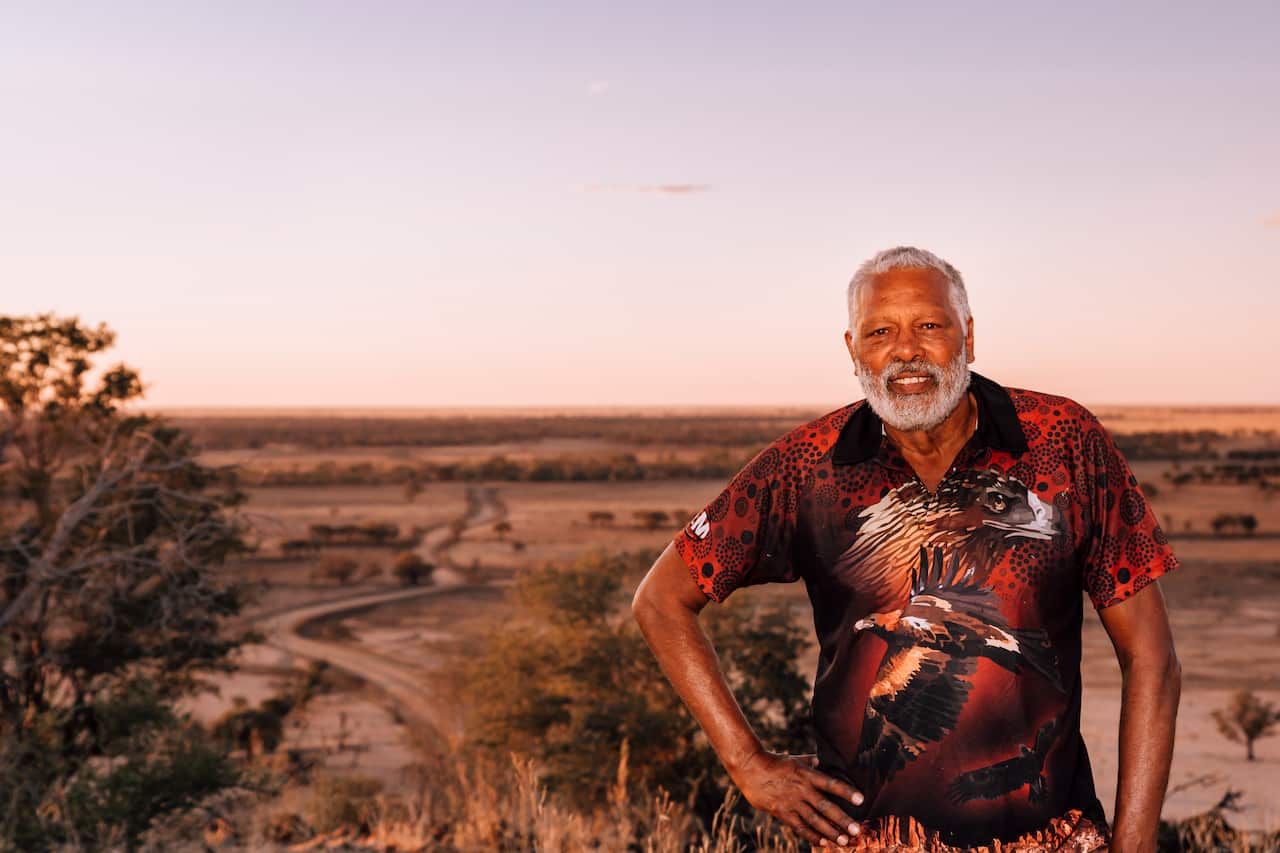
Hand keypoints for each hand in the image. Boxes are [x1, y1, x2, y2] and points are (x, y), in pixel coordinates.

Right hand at [731, 751, 864, 846]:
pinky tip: (822, 842)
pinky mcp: (782, 812)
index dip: (846, 791)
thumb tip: (822, 761)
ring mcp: (791, 802)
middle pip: (825, 806)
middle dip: (842, 819)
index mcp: (807, 774)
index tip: (860, 799)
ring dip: (830, 831)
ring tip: (843, 841)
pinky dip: (811, 836)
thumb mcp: (795, 759)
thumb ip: (810, 762)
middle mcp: (801, 789)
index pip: (830, 783)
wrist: (750, 769)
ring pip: (814, 820)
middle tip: (856, 830)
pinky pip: (799, 827)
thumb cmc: (774, 762)